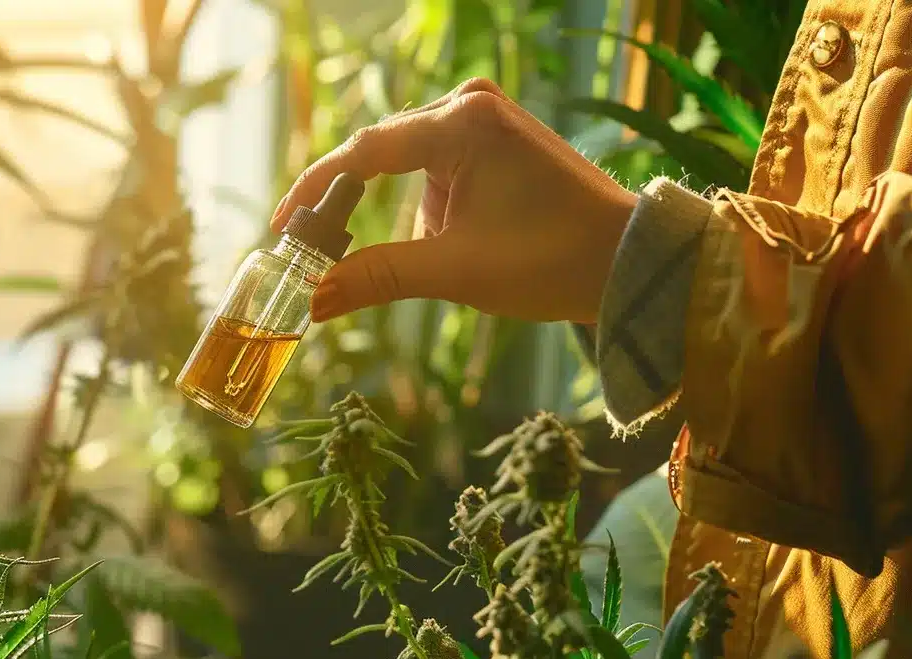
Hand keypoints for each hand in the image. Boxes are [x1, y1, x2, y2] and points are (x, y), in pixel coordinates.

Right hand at [270, 78, 636, 323]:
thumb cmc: (551, 260)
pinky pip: (438, 169)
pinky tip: (450, 241)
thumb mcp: (454, 272)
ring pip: (409, 166)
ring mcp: (487, 118)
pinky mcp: (497, 140)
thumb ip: (377, 278)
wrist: (628, 261)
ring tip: (412, 256)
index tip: (284, 230)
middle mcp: (471, 105)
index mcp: (462, 122)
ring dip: (400, 212)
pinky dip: (427, 207)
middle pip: (382, 154)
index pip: (363, 152)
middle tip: (313, 249)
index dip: (316, 193)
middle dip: (350, 203)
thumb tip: (312, 300)